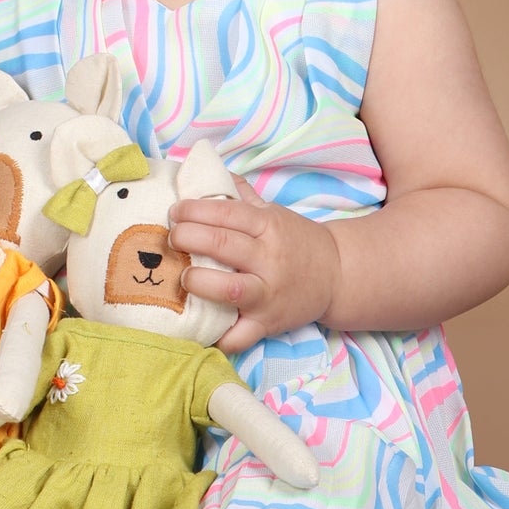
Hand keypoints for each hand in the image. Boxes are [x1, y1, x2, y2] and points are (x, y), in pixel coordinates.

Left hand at [168, 176, 341, 353]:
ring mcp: (268, 294)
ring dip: (200, 281)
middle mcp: (269, 259)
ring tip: (184, 276)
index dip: (194, 210)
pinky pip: (240, 336)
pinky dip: (219, 337)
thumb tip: (207, 170)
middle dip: (188, 238)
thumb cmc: (295, 241)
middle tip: (172, 238)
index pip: (226, 213)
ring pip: (230, 289)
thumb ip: (240, 195)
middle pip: (222, 245)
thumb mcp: (273, 211)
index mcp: (268, 226)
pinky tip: (199, 327)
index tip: (175, 212)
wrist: (336, 275)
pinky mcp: (267, 324)